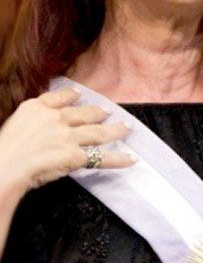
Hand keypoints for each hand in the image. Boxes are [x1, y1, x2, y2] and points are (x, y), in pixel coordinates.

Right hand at [0, 88, 134, 196]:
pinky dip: (118, 159)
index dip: (72, 96)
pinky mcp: (75, 155)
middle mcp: (55, 118)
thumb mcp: (13, 124)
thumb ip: (30, 121)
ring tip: (127, 128)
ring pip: (98, 133)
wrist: (2, 167)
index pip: (59, 97)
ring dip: (115, 130)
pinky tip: (130, 159)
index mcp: (36, 108)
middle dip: (98, 113)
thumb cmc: (1, 150)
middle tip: (109, 112)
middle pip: (83, 113)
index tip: (80, 95)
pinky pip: (101, 158)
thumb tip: (37, 127)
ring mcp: (67, 136)